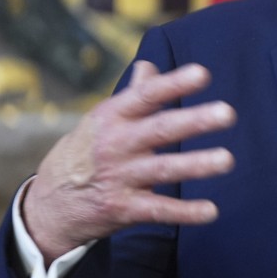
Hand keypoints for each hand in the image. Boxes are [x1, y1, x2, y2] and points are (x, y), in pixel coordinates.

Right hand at [22, 61, 235, 264]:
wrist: (49, 202)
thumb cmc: (87, 150)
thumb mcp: (102, 119)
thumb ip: (134, 94)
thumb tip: (150, 65)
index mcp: (113, 116)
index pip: (147, 96)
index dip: (174, 84)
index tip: (203, 74)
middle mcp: (117, 144)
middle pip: (161, 129)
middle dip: (194, 121)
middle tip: (228, 113)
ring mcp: (120, 177)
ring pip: (164, 169)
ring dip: (197, 165)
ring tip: (227, 160)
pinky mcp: (123, 208)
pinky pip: (158, 210)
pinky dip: (185, 212)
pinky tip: (211, 211)